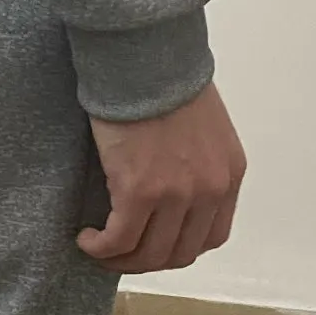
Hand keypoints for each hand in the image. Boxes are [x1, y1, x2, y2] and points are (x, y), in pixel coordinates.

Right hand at [78, 82, 245, 274]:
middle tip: (119, 251)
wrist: (144, 54)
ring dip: (120, 259)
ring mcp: (177, 193)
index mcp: (229, 173)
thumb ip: (196, 159)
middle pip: (179, 253)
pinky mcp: (140, 191)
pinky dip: (101, 247)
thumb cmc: (163, 77)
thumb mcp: (201, 124)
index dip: (177, 247)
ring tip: (98, 247)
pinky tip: (85, 237)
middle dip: (147, 260)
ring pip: (149, 253)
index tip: (151, 241)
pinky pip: (119, 239)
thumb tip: (167, 181)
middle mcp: (210, 190)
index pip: (211, 236)